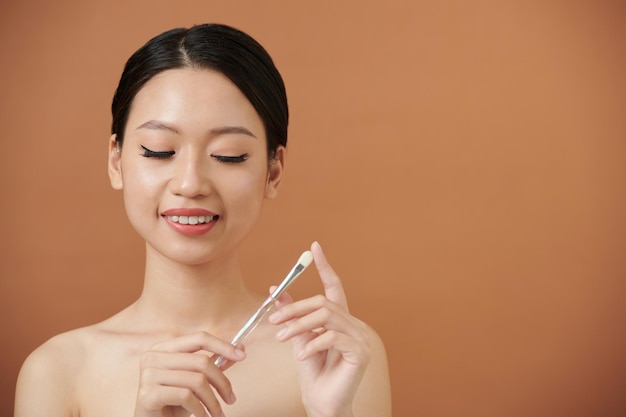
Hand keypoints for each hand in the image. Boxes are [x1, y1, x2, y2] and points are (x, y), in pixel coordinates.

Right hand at [134, 332, 245, 416]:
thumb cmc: (173, 402)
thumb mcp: (195, 381)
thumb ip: (214, 363)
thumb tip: (240, 348)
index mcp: (164, 348)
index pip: (199, 338)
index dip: (223, 345)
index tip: (242, 355)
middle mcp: (153, 356)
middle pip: (201, 361)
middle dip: (222, 382)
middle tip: (231, 399)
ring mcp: (148, 374)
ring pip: (197, 381)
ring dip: (213, 401)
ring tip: (218, 413)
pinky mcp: (148, 394)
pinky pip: (186, 396)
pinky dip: (200, 409)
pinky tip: (202, 416)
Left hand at [269, 242, 370, 416]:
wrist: (322, 403)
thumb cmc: (313, 373)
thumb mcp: (297, 338)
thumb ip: (292, 315)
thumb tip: (276, 289)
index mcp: (341, 320)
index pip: (334, 287)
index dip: (325, 266)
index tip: (314, 247)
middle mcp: (354, 325)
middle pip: (324, 302)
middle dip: (296, 308)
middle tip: (274, 320)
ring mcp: (361, 338)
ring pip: (326, 317)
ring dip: (299, 325)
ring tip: (282, 338)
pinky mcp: (360, 352)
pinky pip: (332, 337)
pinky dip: (312, 343)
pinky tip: (300, 355)